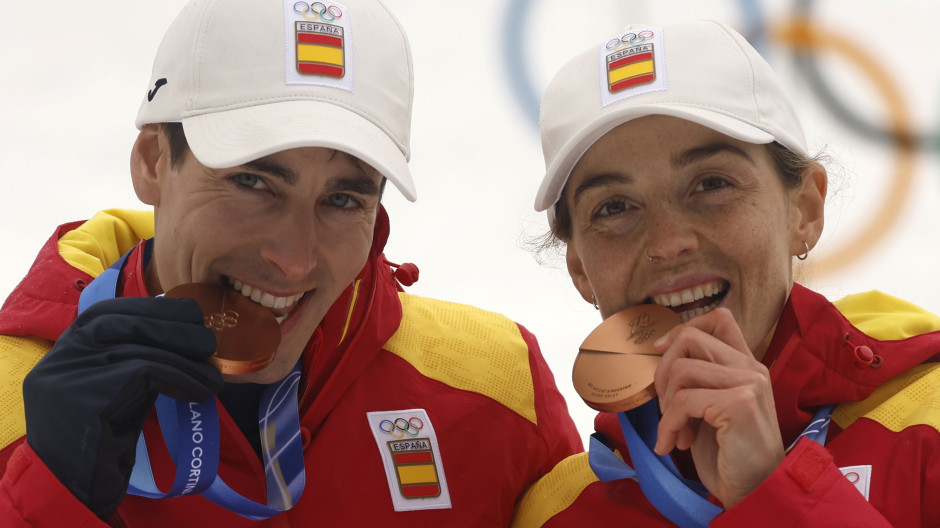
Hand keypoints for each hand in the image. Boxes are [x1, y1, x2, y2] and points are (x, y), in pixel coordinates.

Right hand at [23, 296, 223, 519]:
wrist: (76, 486)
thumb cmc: (105, 436)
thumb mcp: (118, 385)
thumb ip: (136, 355)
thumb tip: (187, 327)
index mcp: (66, 347)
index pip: (111, 310)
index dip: (156, 308)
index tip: (191, 315)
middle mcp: (62, 355)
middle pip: (125, 322)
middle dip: (174, 327)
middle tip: (210, 342)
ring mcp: (69, 375)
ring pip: (141, 349)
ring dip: (187, 361)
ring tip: (214, 377)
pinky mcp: (86, 397)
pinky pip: (146, 373)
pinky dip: (181, 379)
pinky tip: (201, 392)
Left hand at [651, 307, 782, 507]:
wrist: (755, 491)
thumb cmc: (728, 452)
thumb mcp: (710, 406)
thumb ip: (699, 377)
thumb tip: (659, 350)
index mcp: (746, 364)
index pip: (718, 318)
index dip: (682, 330)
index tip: (661, 353)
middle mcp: (751, 368)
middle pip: (690, 337)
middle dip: (662, 371)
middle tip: (665, 406)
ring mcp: (749, 384)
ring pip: (681, 369)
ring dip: (665, 405)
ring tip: (676, 431)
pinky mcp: (740, 404)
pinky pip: (682, 401)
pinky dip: (668, 425)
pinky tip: (675, 444)